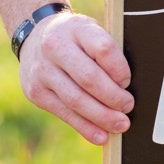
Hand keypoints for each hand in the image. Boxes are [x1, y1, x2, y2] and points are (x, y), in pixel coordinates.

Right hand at [20, 11, 133, 144]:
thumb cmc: (75, 39)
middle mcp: (54, 47)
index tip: (127, 82)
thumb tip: (127, 88)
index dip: (119, 69)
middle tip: (128, 107)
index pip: (103, 49)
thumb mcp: (90, 31)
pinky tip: (101, 136)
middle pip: (89, 78)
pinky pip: (64, 113)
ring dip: (102, 117)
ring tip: (120, 125)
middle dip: (113, 98)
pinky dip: (85, 127)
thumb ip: (107, 51)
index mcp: (76, 28)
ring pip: (76, 100)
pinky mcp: (36, 92)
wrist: (35, 37)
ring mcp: (42, 71)